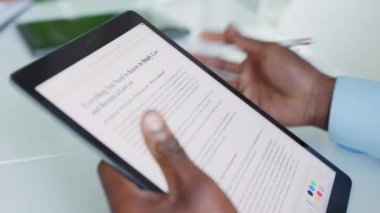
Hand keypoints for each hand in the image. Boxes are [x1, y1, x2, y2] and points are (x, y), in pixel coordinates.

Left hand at [98, 111, 235, 212]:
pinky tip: (186, 180)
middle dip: (147, 155)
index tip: (137, 127)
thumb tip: (151, 123)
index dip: (122, 143)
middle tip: (163, 137)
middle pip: (128, 175)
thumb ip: (171, 153)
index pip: (111, 165)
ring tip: (178, 157)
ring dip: (160, 170)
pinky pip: (156, 200)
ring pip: (144, 187)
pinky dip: (168, 186)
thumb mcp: (195, 187)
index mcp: (128, 208)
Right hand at [195, 25, 334, 128]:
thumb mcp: (270, 51)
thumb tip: (230, 28)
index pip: (231, 45)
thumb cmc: (296, 72)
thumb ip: (246, 42)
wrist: (311, 98)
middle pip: (223, 66)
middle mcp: (250, 72)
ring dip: (211, 81)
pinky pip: (232, 102)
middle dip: (207, 62)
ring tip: (195, 78)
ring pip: (224, 84)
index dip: (216, 40)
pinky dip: (221, 101)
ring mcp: (249, 89)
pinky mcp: (250, 105)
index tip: (202, 36)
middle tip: (192, 59)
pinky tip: (211, 98)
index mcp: (255, 57)